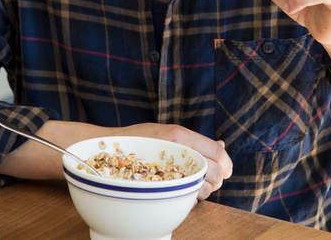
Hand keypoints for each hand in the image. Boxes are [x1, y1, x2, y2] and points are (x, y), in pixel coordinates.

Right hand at [114, 122, 231, 199]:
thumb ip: (195, 142)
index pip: (218, 152)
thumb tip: (223, 145)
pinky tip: (177, 189)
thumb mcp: (168, 135)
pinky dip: (187, 196)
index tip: (225, 171)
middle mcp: (175, 148)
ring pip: (202, 186)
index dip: (226, 164)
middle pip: (215, 171)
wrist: (104, 151)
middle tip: (203, 180)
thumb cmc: (138, 142)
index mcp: (180, 134)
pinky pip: (185, 196)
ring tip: (188, 184)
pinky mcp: (158, 182)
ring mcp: (166, 166)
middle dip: (215, 180)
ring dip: (201, 189)